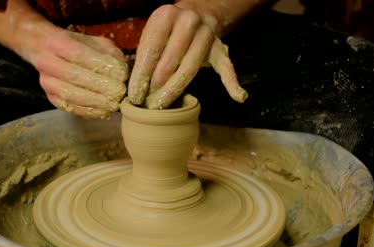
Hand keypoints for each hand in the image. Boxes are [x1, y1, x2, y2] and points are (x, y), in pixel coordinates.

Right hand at [30, 27, 129, 118]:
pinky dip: (88, 111)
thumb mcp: (95, 42)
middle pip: (74, 76)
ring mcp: (47, 82)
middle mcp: (47, 62)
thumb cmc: (78, 46)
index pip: (79, 54)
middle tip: (120, 92)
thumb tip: (122, 70)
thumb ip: (108, 52)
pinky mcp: (51, 98)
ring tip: (114, 104)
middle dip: (100, 86)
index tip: (121, 74)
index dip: (101, 65)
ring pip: (70, 94)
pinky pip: (69, 107)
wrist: (47, 53)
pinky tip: (104, 112)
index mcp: (57, 42)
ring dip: (95, 101)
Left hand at [128, 4, 247, 108]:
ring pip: (191, 67)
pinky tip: (239, 96)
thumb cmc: (165, 33)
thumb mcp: (150, 35)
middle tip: (147, 103)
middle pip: (171, 60)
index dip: (141, 75)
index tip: (135, 95)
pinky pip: (226, 66)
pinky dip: (232, 82)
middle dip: (156, 85)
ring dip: (175, 89)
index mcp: (166, 15)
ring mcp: (206, 33)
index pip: (151, 50)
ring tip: (162, 104)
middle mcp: (188, 20)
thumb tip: (135, 87)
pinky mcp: (219, 47)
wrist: (193, 16)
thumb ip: (144, 56)